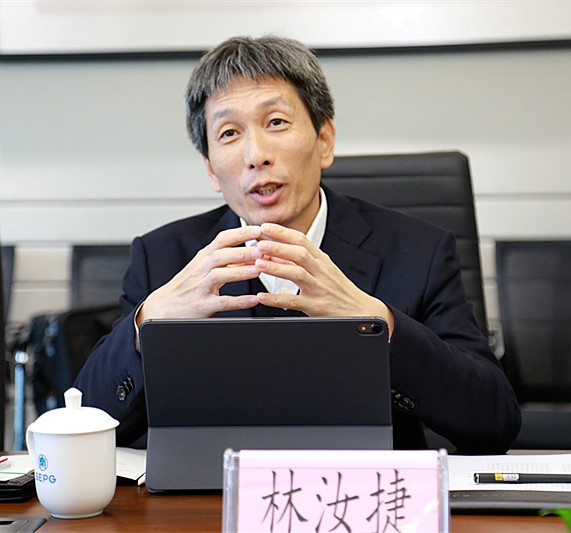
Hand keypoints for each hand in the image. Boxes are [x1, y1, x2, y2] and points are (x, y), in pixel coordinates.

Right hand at [138, 226, 262, 323]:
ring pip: (219, 276)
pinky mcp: (202, 306)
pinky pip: (222, 303)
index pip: (221, 240)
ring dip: (239, 272)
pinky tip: (253, 300)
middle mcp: (201, 270)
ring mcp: (200, 288)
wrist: (163, 307)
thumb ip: (223, 257)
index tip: (258, 229)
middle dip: (241, 251)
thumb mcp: (201, 266)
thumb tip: (251, 249)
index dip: (240, 233)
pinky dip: (239, 301)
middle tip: (261, 249)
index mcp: (203, 258)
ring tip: (258, 270)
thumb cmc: (187, 286)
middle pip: (221, 255)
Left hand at [255, 223, 393, 334]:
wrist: (361, 310)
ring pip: (298, 274)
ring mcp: (319, 288)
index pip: (302, 240)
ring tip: (258, 264)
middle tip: (259, 243)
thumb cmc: (338, 290)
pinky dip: (277, 299)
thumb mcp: (322, 271)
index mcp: (321, 260)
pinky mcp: (317, 306)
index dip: (283, 232)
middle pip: (300, 254)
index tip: (265, 227)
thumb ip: (299, 262)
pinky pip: (294, 302)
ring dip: (277, 268)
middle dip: (279, 247)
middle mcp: (321, 271)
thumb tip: (274, 254)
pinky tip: (262, 297)